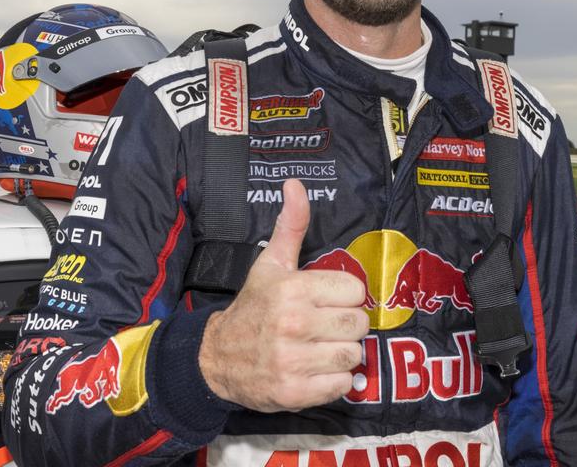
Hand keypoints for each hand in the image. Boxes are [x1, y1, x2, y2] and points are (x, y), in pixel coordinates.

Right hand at [199, 179, 369, 411]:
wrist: (217, 358)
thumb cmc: (253, 307)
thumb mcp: (271, 263)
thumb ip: (291, 225)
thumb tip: (295, 184)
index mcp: (293, 289)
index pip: (355, 290)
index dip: (344, 296)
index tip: (325, 301)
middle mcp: (295, 323)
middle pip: (359, 324)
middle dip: (346, 325)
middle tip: (324, 326)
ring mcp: (294, 361)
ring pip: (354, 355)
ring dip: (342, 354)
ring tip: (319, 348)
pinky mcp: (295, 392)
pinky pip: (343, 385)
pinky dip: (335, 381)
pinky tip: (314, 370)